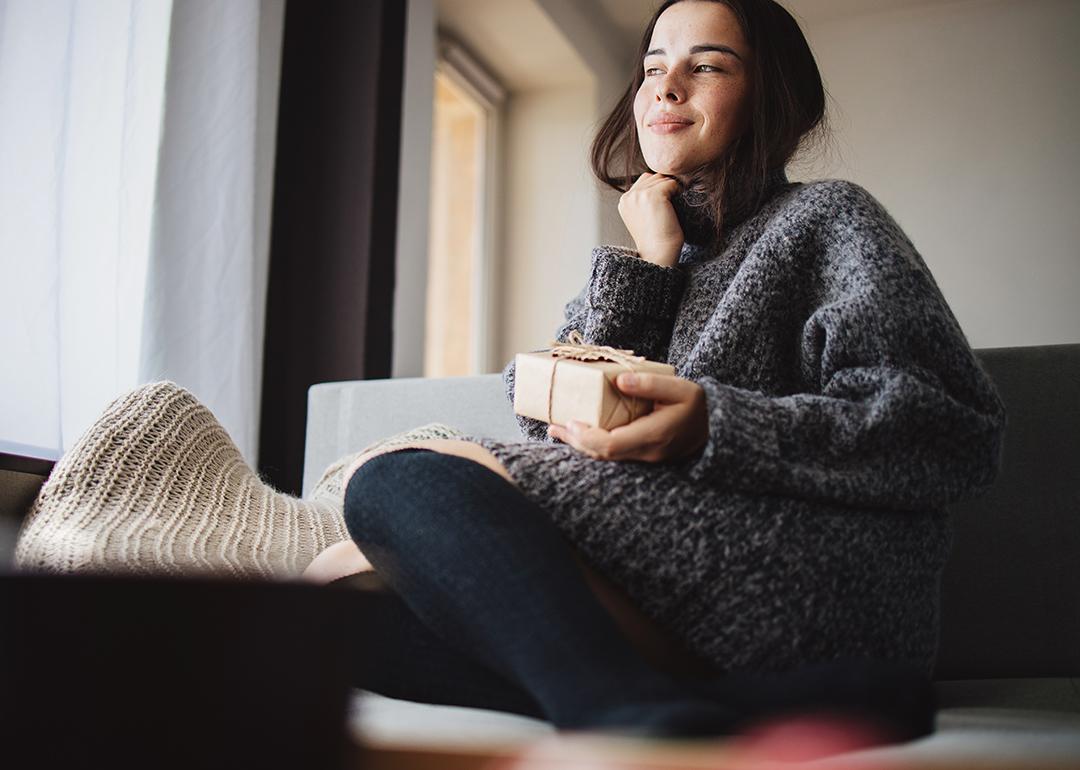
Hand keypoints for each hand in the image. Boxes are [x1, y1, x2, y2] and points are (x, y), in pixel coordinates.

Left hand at [547, 372, 707, 462]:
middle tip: (553, 426)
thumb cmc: (698, 406)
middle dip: (575, 441)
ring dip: (580, 445)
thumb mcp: (682, 388)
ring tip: (558, 430)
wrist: (715, 428)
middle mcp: (646, 453)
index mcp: (653, 436)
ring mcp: (644, 459)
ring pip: (605, 458)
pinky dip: (592, 445)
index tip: (571, 421)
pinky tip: (578, 435)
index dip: (587, 437)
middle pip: (602, 455)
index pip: (611, 445)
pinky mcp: (641, 457)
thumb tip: (621, 379)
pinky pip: (612, 455)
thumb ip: (652, 385)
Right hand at [618, 172, 684, 267]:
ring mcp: (639, 195)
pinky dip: (677, 193)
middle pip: (654, 177)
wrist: (658, 254)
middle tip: (668, 209)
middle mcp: (628, 196)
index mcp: (624, 201)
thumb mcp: (643, 216)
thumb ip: (644, 198)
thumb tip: (663, 179)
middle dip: (664, 188)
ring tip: (669, 210)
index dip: (657, 190)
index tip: (661, 208)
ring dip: (671, 190)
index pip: (645, 180)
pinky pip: (672, 183)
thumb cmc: (656, 239)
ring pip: (662, 178)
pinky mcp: (653, 195)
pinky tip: (673, 209)